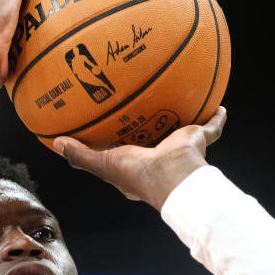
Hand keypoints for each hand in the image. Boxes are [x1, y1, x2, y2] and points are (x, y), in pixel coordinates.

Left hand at [54, 107, 226, 209]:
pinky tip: (219, 105)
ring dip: (182, 118)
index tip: (112, 128)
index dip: (120, 141)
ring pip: (182, 130)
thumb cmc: (137, 174)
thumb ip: (80, 155)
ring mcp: (180, 148)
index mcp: (138, 165)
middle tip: (143, 107)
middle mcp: (160, 157)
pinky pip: (211, 127)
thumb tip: (55, 143)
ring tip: (180, 99)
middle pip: (154, 138)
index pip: (126, 152)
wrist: (172, 175)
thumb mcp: (102, 164)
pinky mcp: (198, 139)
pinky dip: (216, 117)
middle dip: (150, 127)